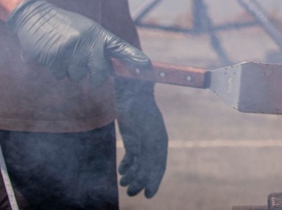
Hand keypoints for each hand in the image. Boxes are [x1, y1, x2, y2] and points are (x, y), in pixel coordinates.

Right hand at [6, 0, 149, 85]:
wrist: (35, 16)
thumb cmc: (63, 25)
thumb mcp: (85, 30)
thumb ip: (98, 46)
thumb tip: (111, 68)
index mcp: (97, 33)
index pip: (120, 47)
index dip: (134, 58)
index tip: (147, 66)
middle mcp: (88, 40)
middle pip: (100, 73)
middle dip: (95, 77)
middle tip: (85, 68)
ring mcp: (72, 49)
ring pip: (76, 76)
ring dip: (69, 70)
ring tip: (62, 52)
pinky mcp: (55, 56)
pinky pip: (59, 75)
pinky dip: (54, 68)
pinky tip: (50, 54)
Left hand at [116, 78, 167, 197]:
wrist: (132, 87)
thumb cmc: (137, 101)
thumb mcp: (141, 116)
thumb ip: (145, 135)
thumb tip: (141, 152)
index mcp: (159, 137)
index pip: (159, 163)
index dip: (155, 180)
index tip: (149, 194)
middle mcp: (153, 141)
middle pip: (149, 167)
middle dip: (141, 181)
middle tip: (131, 191)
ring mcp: (143, 140)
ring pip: (140, 164)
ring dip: (133, 176)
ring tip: (124, 184)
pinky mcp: (133, 139)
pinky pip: (133, 158)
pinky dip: (127, 167)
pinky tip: (121, 172)